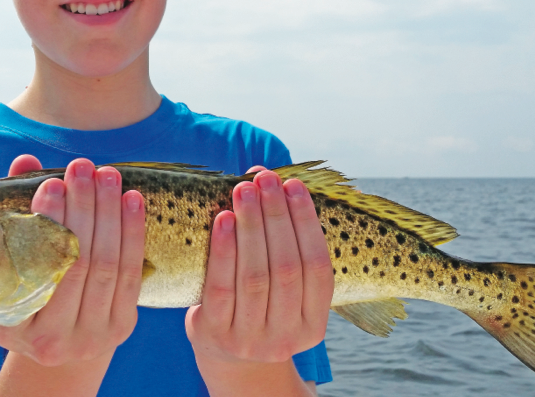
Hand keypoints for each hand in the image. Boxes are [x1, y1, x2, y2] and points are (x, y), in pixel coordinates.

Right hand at [0, 155, 145, 367]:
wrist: (58, 348)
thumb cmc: (26, 294)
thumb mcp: (10, 269)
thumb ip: (18, 216)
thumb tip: (26, 161)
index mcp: (16, 329)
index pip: (37, 267)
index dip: (48, 223)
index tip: (51, 183)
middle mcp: (56, 341)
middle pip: (78, 262)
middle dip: (82, 208)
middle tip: (82, 167)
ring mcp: (94, 336)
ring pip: (108, 264)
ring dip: (110, 214)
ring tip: (107, 174)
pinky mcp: (123, 326)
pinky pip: (132, 272)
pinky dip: (133, 232)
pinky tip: (132, 199)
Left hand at [185, 167, 332, 373]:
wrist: (225, 356)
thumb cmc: (260, 304)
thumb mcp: (285, 290)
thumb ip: (289, 245)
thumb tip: (283, 182)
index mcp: (314, 325)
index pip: (318, 267)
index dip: (307, 223)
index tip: (294, 185)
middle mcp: (287, 337)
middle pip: (286, 268)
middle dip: (276, 217)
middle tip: (265, 179)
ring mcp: (251, 339)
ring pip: (255, 275)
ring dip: (251, 226)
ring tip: (244, 190)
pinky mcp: (216, 334)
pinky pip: (221, 287)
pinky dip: (224, 250)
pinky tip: (223, 219)